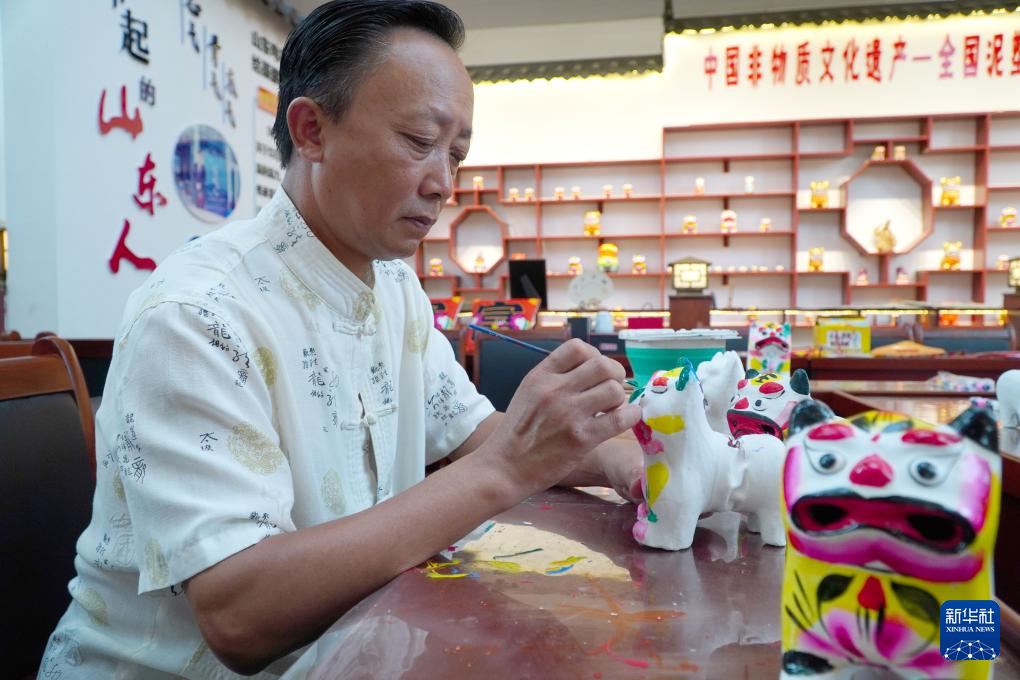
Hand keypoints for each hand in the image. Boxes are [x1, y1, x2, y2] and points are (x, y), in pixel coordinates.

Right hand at [484, 339, 641, 499]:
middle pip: (603, 365)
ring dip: (619, 398)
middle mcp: (555, 390)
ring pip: (614, 390)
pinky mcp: (581, 439)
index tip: (596, 372)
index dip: (594, 356)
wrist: (504, 468)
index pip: (578, 348)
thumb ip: (553, 378)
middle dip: (615, 375)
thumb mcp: (527, 393)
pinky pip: (620, 419)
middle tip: (612, 388)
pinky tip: (628, 418)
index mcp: (540, 376)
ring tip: (611, 409)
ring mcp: (569, 414)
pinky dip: (631, 416)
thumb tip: (588, 368)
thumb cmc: (516, 433)